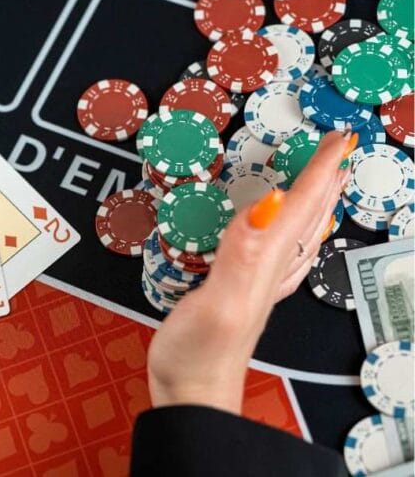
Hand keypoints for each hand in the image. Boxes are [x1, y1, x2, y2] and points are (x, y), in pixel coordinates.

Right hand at [147, 130, 357, 413]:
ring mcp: (258, 283)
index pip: (300, 206)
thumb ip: (243, 252)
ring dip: (315, 201)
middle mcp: (269, 270)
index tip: (340, 137)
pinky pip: (278, 251)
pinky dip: (289, 231)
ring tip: (325, 179)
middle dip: (327, 178)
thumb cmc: (200, 355)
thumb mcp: (219, 300)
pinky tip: (281, 232)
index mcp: (266, 263)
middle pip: (309, 216)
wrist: (191, 395)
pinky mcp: (240, 291)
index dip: (322, 169)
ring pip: (299, 234)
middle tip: (342, 147)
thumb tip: (269, 202)